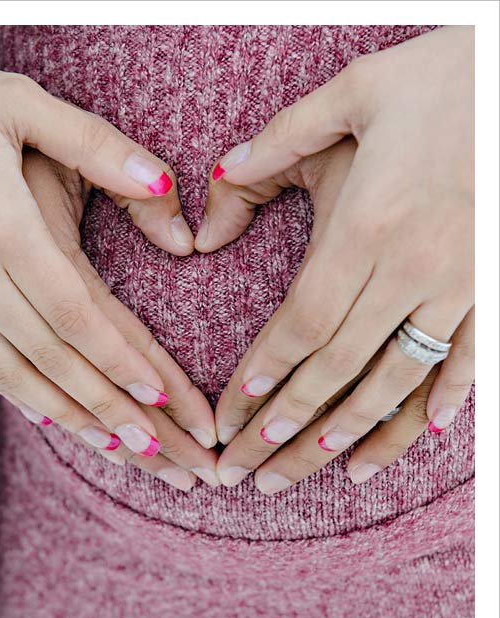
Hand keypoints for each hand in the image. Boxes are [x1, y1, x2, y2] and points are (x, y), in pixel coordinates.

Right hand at [21, 149, 218, 488]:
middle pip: (60, 361)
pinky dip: (34, 403)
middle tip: (178, 458)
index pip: (76, 313)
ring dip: (85, 425)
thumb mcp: (19, 104)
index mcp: (2, 227)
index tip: (167, 402)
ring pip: (25, 379)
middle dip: (122, 414)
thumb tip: (166, 190)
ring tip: (138, 458)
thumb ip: (96, 145)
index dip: (122, 361)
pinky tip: (69, 427)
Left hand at [201, 26, 473, 489]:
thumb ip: (277, 143)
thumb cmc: (443, 75)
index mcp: (368, 224)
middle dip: (286, 428)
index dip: (263, 377)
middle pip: (338, 369)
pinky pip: (469, 361)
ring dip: (353, 434)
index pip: (302, 324)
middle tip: (248, 474)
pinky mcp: (496, 287)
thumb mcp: (354, 91)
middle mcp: (413, 269)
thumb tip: (215, 187)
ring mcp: (462, 285)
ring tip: (316, 473)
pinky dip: (441, 402)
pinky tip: (415, 438)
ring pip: (398, 379)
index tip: (232, 418)